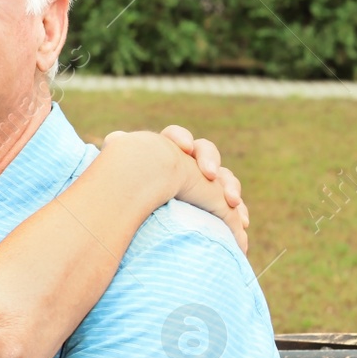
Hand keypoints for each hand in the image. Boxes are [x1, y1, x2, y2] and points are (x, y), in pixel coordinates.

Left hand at [102, 126, 249, 252]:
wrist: (133, 217)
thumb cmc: (124, 190)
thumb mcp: (120, 169)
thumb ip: (119, 151)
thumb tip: (114, 138)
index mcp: (163, 150)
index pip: (175, 135)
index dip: (180, 138)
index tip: (182, 147)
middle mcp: (188, 161)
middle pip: (206, 150)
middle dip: (209, 159)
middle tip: (207, 173)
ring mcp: (204, 181)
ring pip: (224, 176)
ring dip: (230, 185)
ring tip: (230, 200)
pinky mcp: (216, 204)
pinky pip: (232, 205)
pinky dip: (238, 211)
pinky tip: (242, 223)